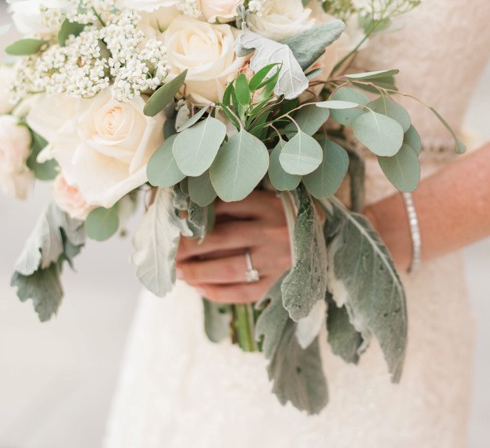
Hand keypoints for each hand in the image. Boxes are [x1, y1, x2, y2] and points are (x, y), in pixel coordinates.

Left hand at [176, 190, 291, 303]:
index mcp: (268, 205)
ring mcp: (276, 259)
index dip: (195, 217)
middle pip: (221, 238)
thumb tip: (188, 214)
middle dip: (187, 247)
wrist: (322, 234)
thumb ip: (232, 203)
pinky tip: (199, 288)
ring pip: (228, 268)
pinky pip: (242, 292)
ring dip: (196, 272)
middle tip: (167, 252)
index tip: (174, 222)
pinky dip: (216, 292)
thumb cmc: (282, 213)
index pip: (224, 207)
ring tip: (177, 272)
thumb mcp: (264, 198)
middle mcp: (273, 231)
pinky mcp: (278, 282)